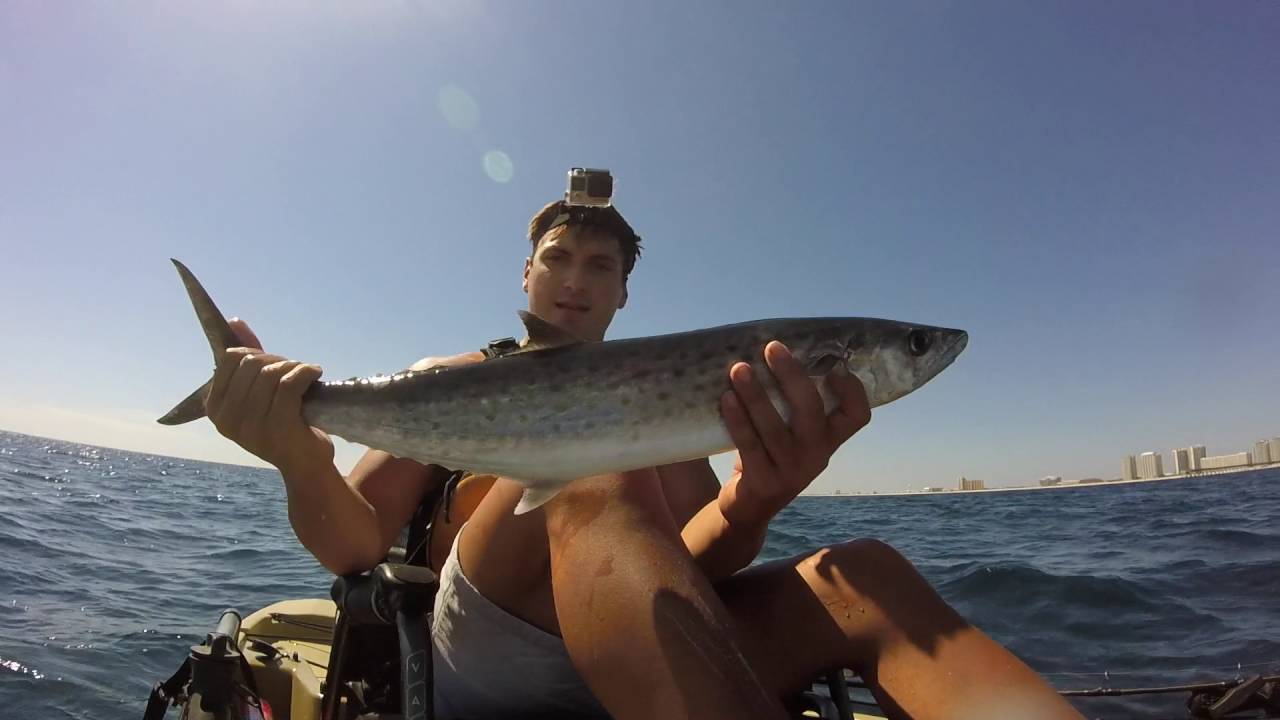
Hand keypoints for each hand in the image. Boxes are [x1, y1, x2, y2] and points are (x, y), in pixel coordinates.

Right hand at [205, 318, 332, 473]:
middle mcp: (227, 419)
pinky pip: (290, 383)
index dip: (258, 354)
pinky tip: (315, 374)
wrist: (306, 464)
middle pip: (252, 363)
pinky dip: (306, 372)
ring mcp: (250, 425)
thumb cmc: (284, 424)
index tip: (274, 365)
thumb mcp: (259, 391)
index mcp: (215, 409)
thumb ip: (246, 358)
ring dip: (295, 367)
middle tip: (295, 371)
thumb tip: (234, 321)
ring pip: (272, 372)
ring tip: (306, 375)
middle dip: (278, 361)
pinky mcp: (277, 427)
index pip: (230, 359)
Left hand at [717, 341, 869, 527]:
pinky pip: (750, 446)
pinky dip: (738, 420)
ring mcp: (791, 472)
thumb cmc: (770, 454)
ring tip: (738, 368)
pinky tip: (726, 398)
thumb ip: (793, 402)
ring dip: (756, 394)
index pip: (858, 416)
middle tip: (772, 348)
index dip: (853, 389)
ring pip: (775, 428)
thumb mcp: (791, 432)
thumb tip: (777, 349)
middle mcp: (816, 456)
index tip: (834, 364)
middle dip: (792, 376)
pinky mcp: (763, 483)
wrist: (748, 508)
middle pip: (812, 411)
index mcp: (828, 440)